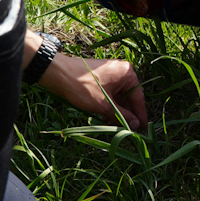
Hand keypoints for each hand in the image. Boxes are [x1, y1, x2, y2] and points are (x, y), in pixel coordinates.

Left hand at [22, 34, 150, 129]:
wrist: (58, 73)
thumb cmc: (82, 87)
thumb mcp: (104, 105)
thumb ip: (122, 115)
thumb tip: (135, 125)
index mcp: (127, 73)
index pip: (138, 97)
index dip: (139, 115)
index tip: (142, 128)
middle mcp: (122, 70)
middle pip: (128, 96)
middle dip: (126, 113)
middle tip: (127, 129)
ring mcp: (111, 72)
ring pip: (118, 95)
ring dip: (116, 110)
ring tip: (113, 125)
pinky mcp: (101, 75)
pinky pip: (110, 92)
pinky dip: (108, 104)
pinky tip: (104, 116)